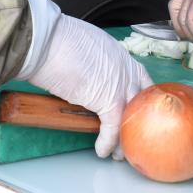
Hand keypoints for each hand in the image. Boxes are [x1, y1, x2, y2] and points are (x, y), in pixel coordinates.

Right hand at [24, 15, 153, 158]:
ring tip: (119, 153)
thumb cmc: (59, 39)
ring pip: (131, 118)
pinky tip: (102, 150)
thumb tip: (91, 73)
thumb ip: (98, 62)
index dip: (141, 99)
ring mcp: (121, 85)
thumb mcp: (89, 45)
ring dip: (125, 139)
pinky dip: (108, 143)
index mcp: (121, 56)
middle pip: (143, 103)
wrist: (49, 42)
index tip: (137, 112)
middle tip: (134, 137)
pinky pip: (113, 128)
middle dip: (139, 122)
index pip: (142, 81)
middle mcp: (127, 70)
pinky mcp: (108, 101)